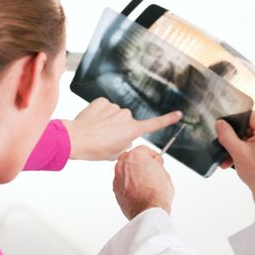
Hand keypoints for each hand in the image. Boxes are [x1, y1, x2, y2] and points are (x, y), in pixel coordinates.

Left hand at [63, 97, 181, 160]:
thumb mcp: (116, 153)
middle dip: (120, 128)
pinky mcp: (103, 101)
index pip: (155, 124)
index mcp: (133, 130)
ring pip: (115, 114)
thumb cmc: (95, 150)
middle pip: (128, 121)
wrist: (76, 139)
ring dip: (108, 121)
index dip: (168, 119)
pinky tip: (92, 121)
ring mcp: (115, 108)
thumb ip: (126, 144)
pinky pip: (105, 107)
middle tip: (106, 138)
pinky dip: (100, 113)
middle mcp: (127, 116)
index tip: (178, 114)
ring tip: (97, 130)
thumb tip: (126, 137)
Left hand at [113, 146, 173, 219]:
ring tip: (145, 182)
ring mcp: (117, 177)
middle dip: (140, 163)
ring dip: (133, 173)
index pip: (144, 149)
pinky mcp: (115, 189)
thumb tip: (156, 162)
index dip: (152, 155)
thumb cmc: (157, 193)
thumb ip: (157, 164)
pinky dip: (129, 184)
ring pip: (126, 170)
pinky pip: (123, 182)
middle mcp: (123, 164)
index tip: (156, 160)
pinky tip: (138, 190)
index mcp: (135, 156)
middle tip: (150, 170)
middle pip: (131, 158)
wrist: (148, 211)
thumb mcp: (164, 173)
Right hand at [215, 112, 254, 219]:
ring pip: (248, 137)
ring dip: (237, 147)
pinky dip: (243, 151)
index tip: (224, 126)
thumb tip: (220, 123)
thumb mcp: (238, 152)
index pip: (249, 116)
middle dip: (235, 138)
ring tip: (229, 157)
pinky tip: (233, 160)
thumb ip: (227, 135)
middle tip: (226, 145)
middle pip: (248, 127)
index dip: (235, 121)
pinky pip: (252, 145)